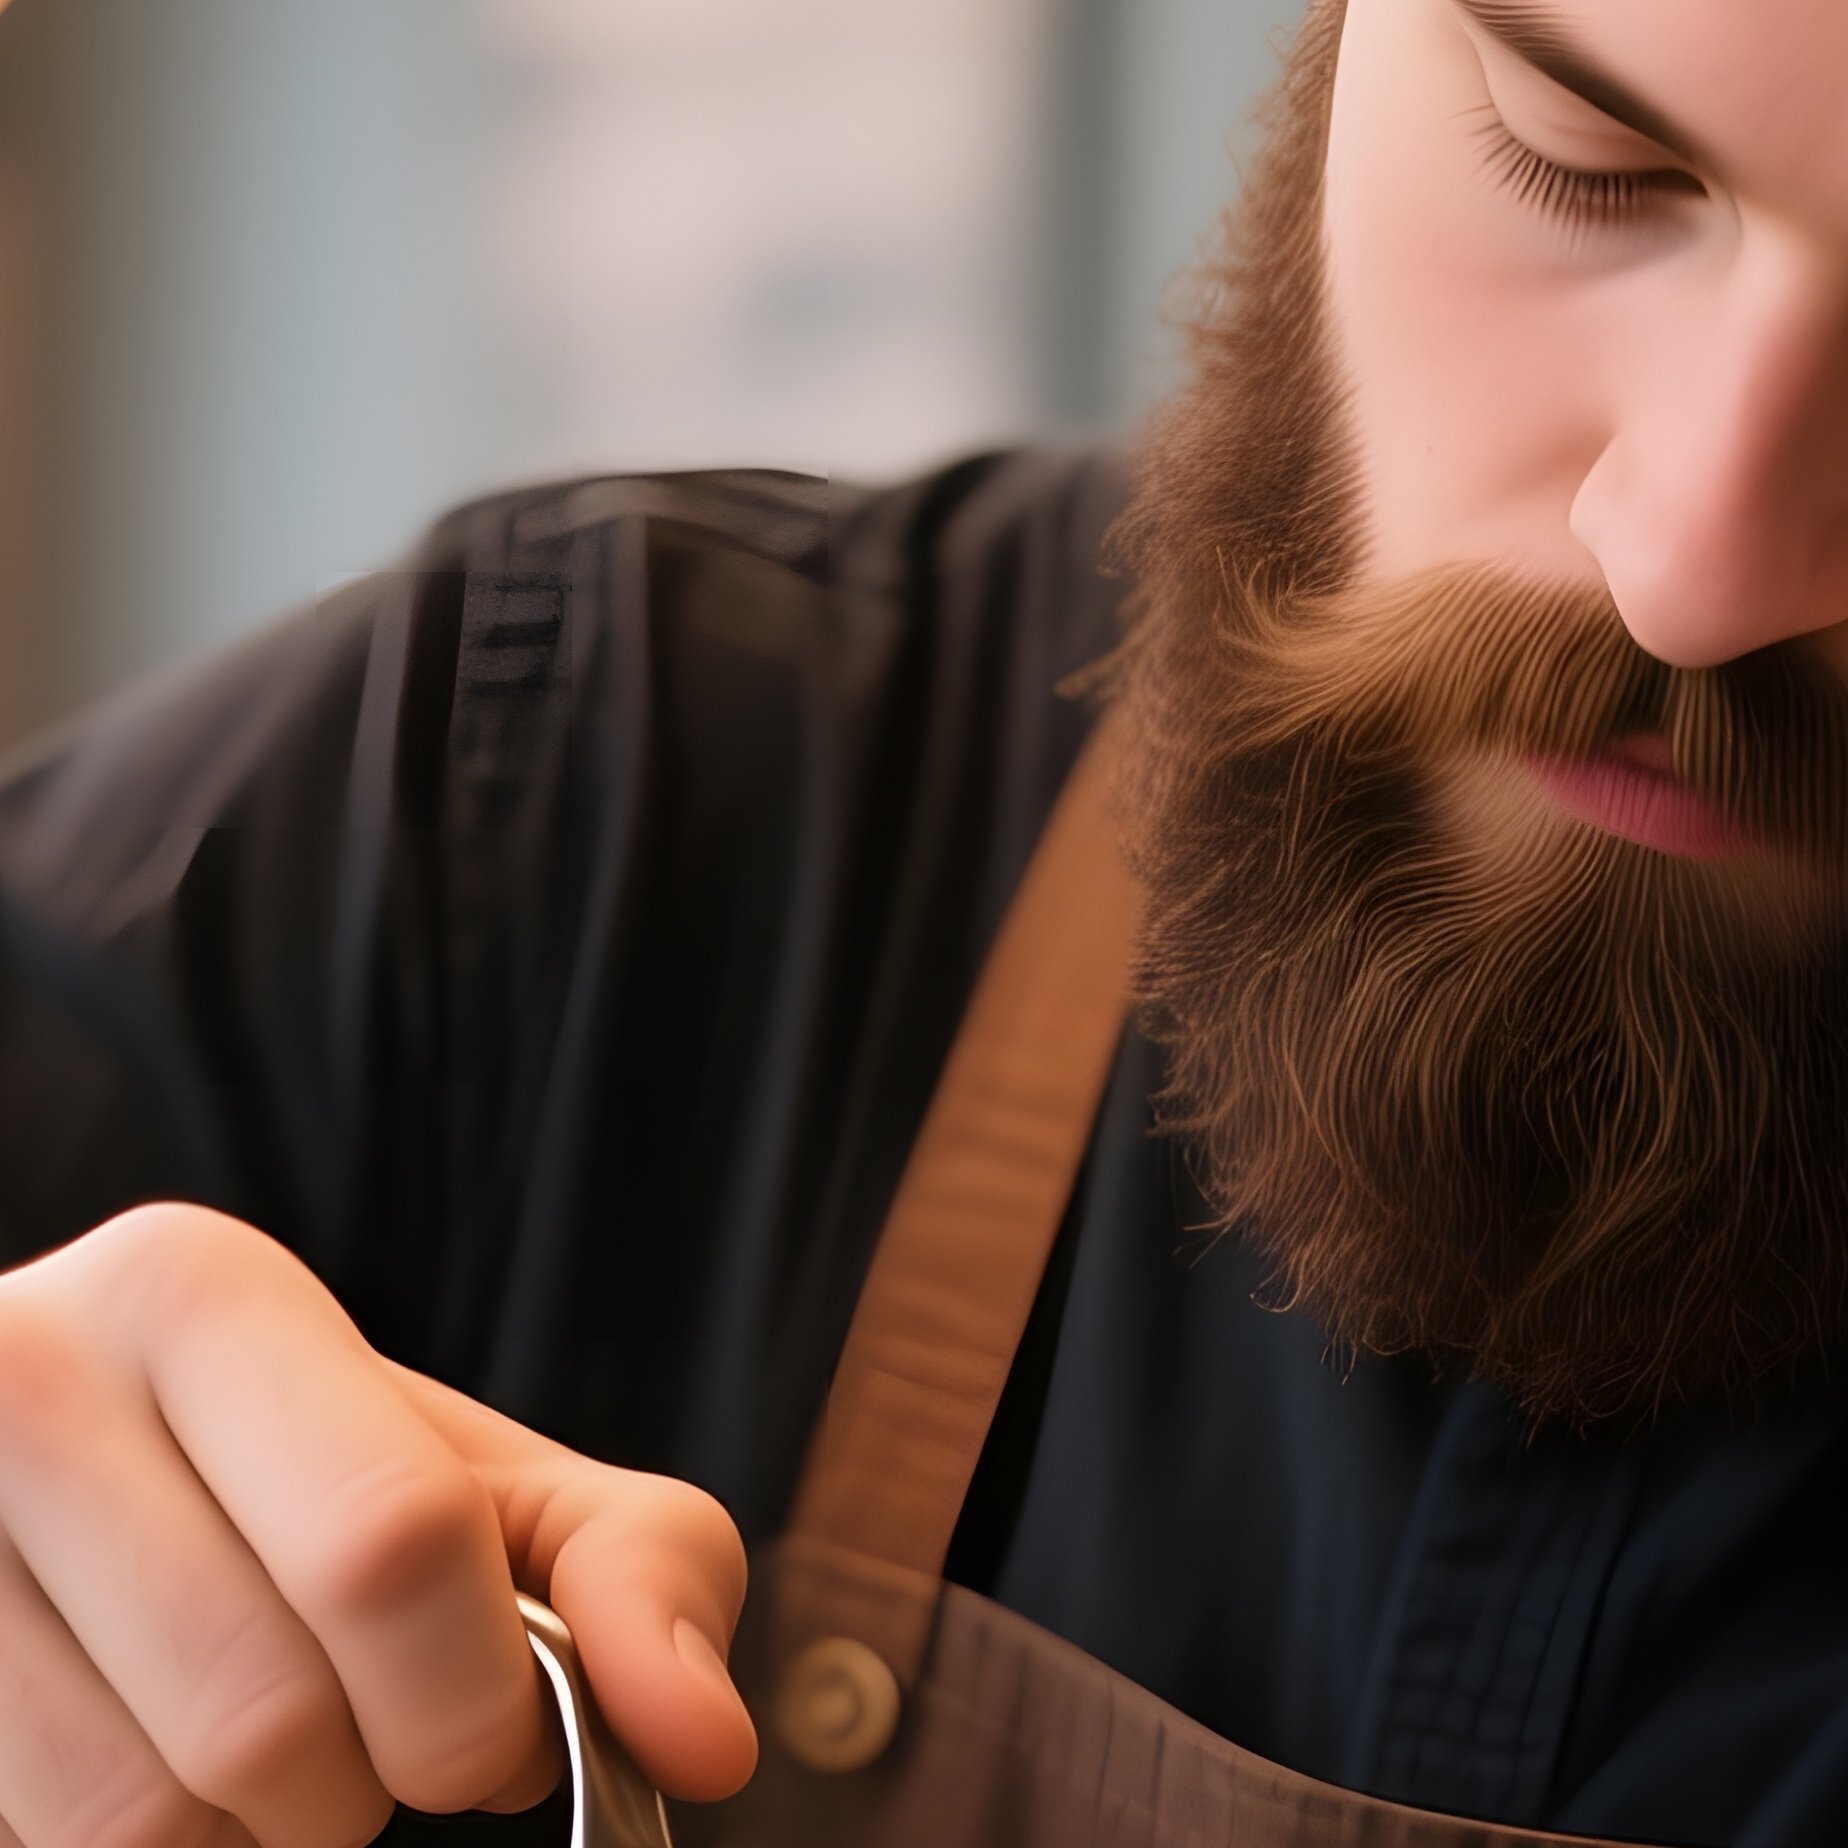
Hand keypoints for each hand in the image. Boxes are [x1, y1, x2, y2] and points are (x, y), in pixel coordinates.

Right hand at [0, 1202, 756, 1847]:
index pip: (388, 1542)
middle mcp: (24, 1379)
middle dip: (371, 1778)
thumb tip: (710, 1744)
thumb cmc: (319, 1487)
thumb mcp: (490, 1482)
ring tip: (256, 1732)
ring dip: (256, 1830)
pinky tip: (161, 1753)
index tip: (499, 1730)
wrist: (94, 1490)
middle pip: (269, 1712)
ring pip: (144, 1814)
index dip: (474, 1695)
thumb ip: (636, 1569)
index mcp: (201, 1292)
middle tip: (375, 1731)